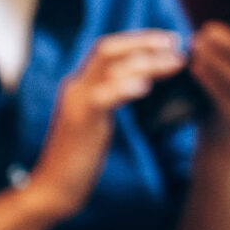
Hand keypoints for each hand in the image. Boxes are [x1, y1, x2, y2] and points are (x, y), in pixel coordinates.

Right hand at [29, 29, 188, 217]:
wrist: (53, 189)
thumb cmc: (80, 161)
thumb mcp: (98, 123)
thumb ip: (112, 100)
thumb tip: (142, 86)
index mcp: (80, 86)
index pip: (107, 50)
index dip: (138, 41)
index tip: (168, 41)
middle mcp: (76, 87)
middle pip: (108, 49)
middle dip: (144, 42)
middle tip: (176, 43)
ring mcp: (76, 102)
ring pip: (111, 68)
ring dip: (147, 62)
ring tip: (175, 63)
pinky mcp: (80, 121)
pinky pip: (103, 96)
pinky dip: (126, 87)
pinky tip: (146, 87)